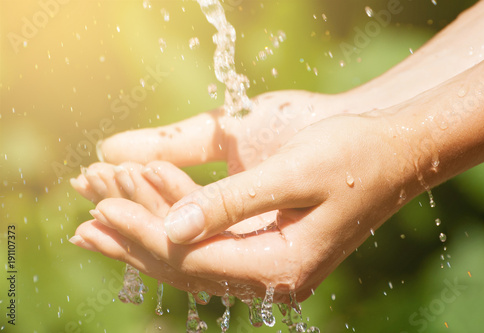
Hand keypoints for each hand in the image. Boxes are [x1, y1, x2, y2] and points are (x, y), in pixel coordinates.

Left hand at [71, 106, 410, 301]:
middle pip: (186, 266)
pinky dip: (175, 234)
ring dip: (147, 240)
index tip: (100, 209)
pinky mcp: (271, 251)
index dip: (143, 233)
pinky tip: (149, 225)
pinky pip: (210, 249)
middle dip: (134, 242)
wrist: (395, 154)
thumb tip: (170, 228)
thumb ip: (230, 204)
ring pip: (193, 260)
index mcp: (282, 265)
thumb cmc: (352, 156)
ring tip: (101, 228)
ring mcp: (273, 269)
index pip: (192, 257)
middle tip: (85, 223)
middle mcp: (275, 278)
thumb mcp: (292, 173)